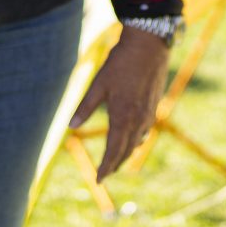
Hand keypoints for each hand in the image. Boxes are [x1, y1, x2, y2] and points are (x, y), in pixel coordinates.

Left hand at [68, 28, 170, 180]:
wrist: (149, 46)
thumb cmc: (121, 63)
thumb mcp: (98, 84)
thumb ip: (85, 107)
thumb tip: (71, 126)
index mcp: (122, 117)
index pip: (113, 151)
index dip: (105, 167)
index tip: (98, 180)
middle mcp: (138, 120)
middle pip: (125, 151)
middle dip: (114, 165)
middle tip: (104, 175)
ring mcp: (148, 114)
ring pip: (136, 143)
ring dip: (125, 154)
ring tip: (115, 161)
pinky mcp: (154, 106)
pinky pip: (144, 132)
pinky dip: (135, 141)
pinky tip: (131, 140)